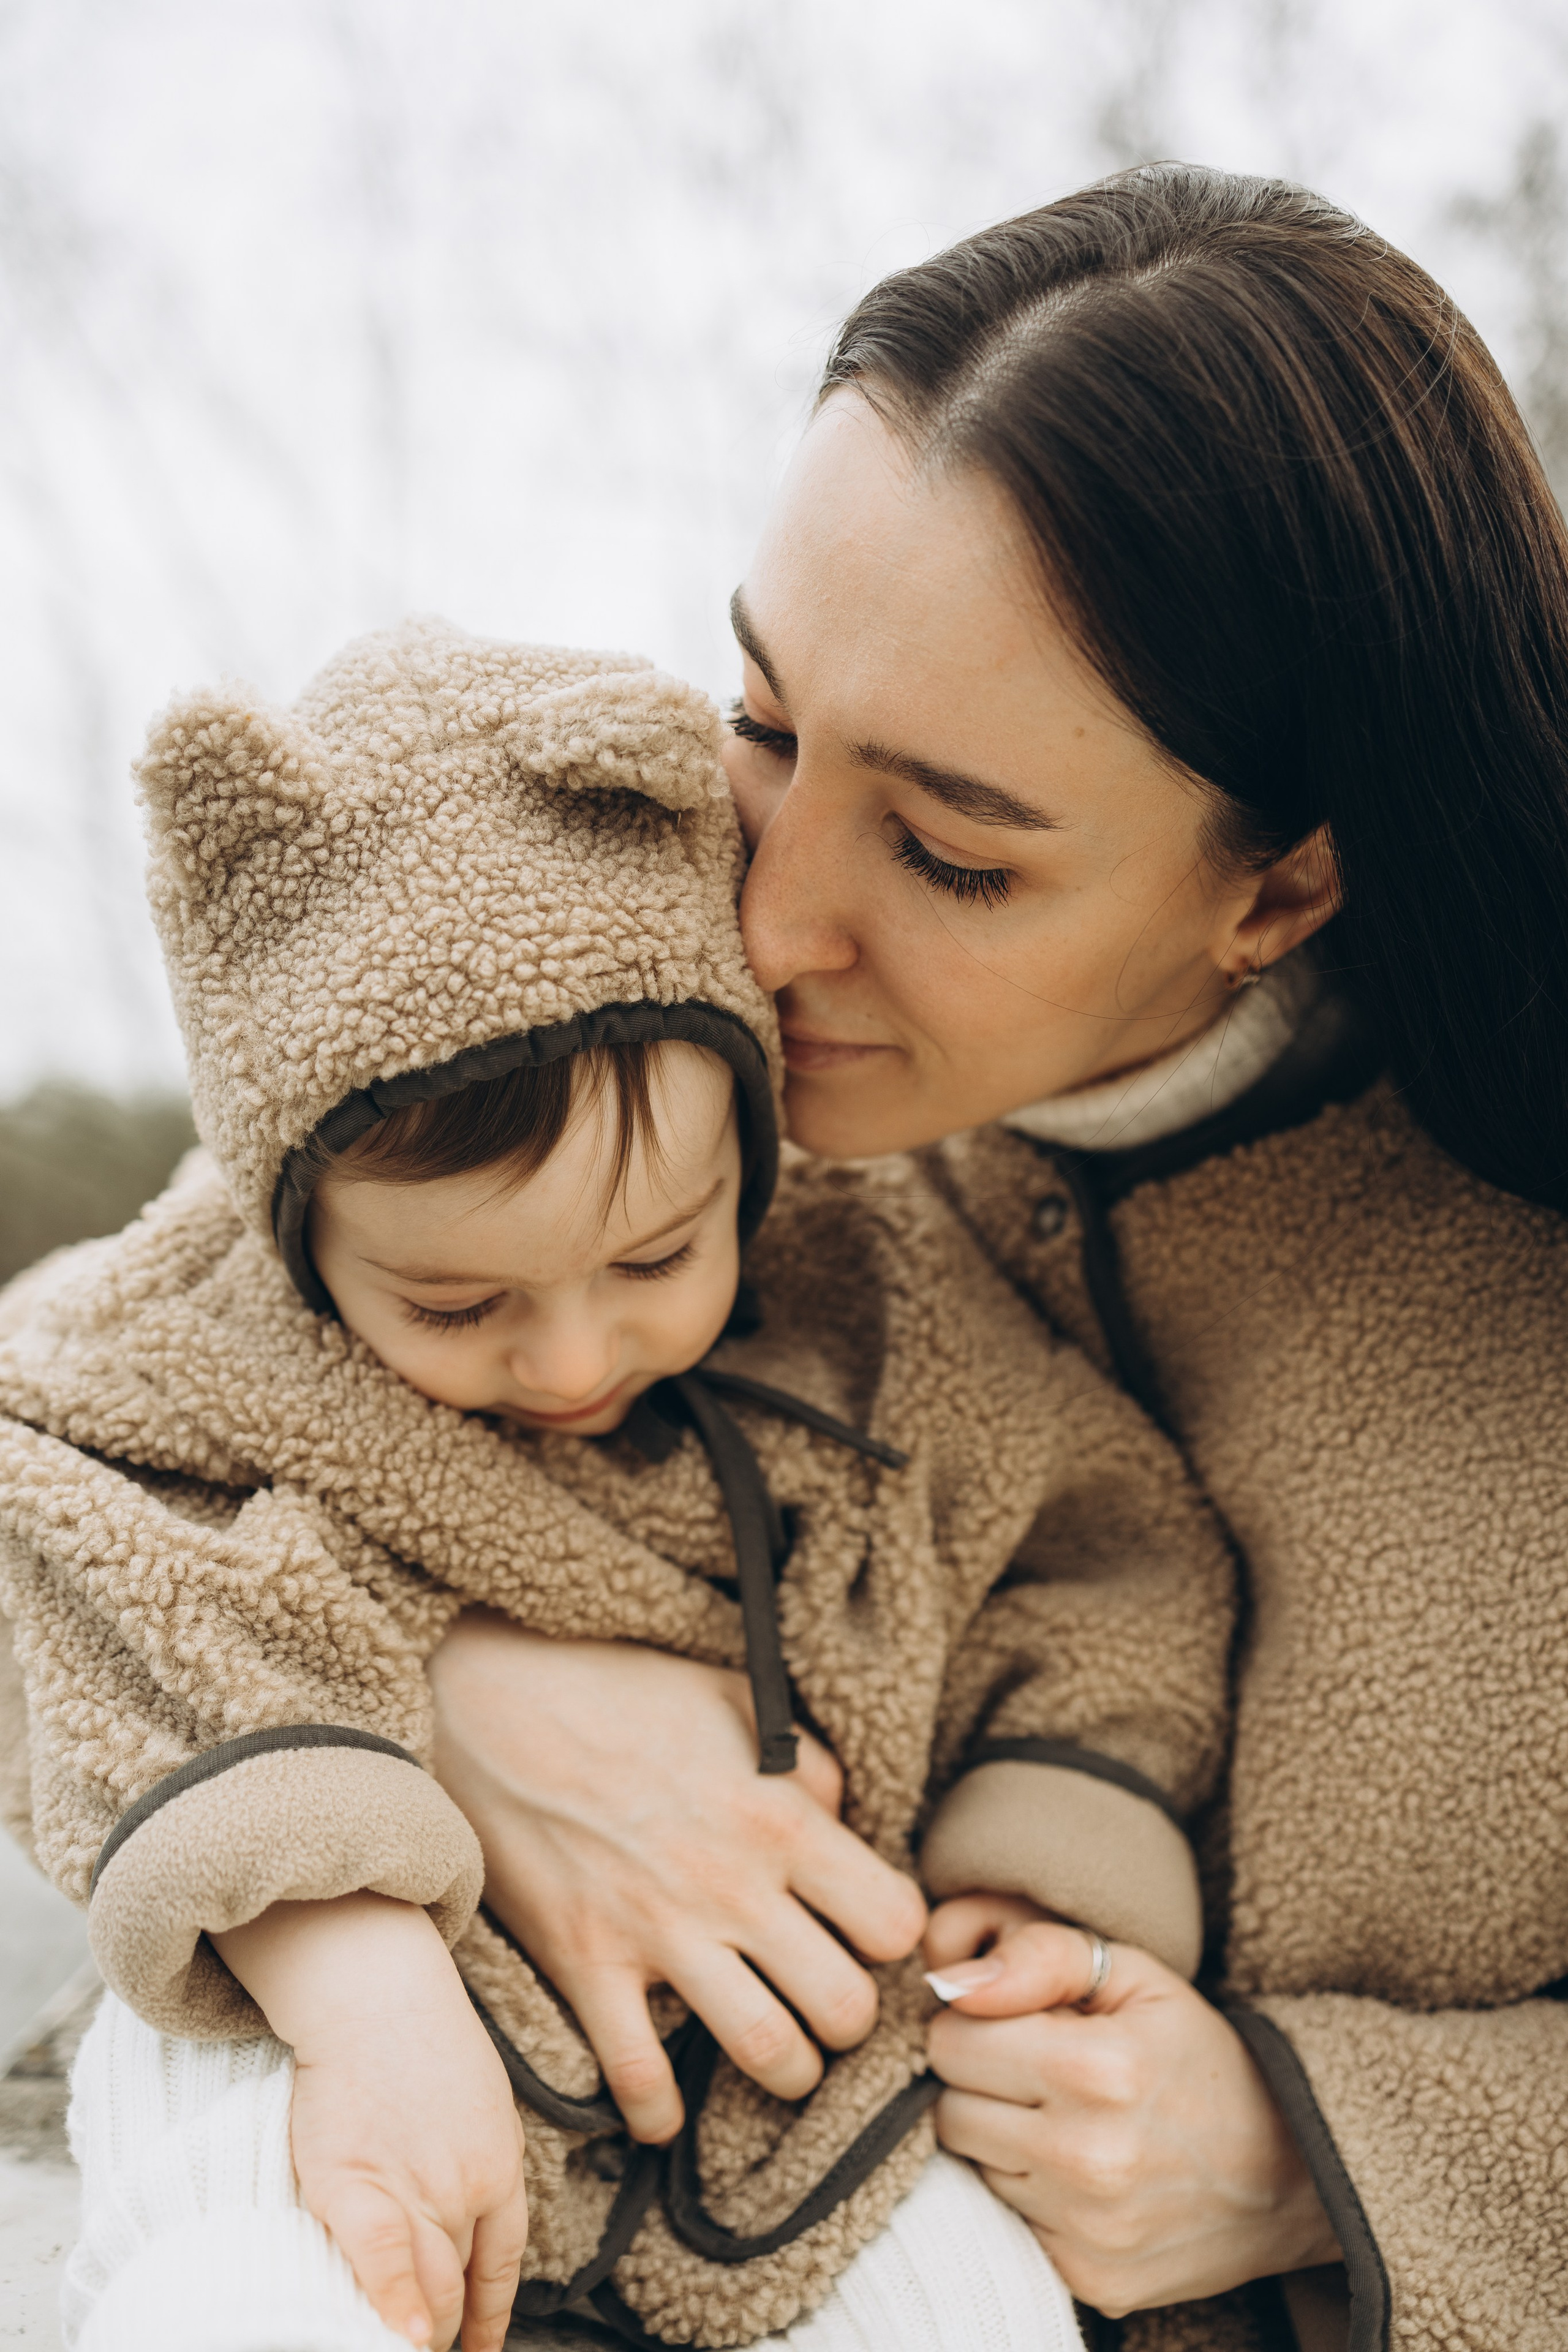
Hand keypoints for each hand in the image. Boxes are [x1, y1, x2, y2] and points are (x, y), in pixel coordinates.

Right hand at [213, 1893, 528, 2351]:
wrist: (376, 1995)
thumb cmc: (423, 2039)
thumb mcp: (479, 2100)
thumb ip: (476, 2163)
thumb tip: (467, 2213)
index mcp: (499, 2167)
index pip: (501, 2266)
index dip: (488, 2318)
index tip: (477, 2349)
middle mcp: (465, 2188)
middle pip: (458, 2289)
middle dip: (443, 2333)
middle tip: (425, 2347)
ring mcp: (414, 2189)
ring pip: (425, 2288)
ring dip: (416, 2331)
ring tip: (398, 2346)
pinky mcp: (356, 2186)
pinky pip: (384, 2264)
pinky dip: (393, 2307)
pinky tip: (396, 2336)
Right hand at [428, 1614, 926, 2143]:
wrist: (492, 1700)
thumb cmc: (619, 1689)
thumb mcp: (734, 1697)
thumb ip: (804, 1762)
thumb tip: (842, 1816)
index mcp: (777, 1817)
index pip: (892, 1920)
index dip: (896, 1935)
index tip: (871, 1931)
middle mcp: (731, 1885)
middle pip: (843, 2005)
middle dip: (852, 2019)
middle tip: (832, 2003)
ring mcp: (657, 1932)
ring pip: (766, 2052)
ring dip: (787, 2072)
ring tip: (781, 2057)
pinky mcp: (586, 1962)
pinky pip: (636, 2073)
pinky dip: (659, 2112)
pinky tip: (669, 2112)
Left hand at [923, 1895, 1339, 2314]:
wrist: (1293, 2168)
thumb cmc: (1200, 2056)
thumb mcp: (1136, 1976)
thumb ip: (1039, 1956)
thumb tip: (951, 1982)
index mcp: (1094, 2068)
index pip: (949, 2042)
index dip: (975, 2025)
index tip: (1017, 2026)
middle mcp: (1086, 2158)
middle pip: (949, 2110)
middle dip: (982, 2083)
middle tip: (1040, 2073)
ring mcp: (1089, 2230)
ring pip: (974, 2169)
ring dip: (1004, 2140)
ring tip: (1067, 2120)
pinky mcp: (1093, 2279)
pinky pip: (1011, 2224)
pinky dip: (1034, 2196)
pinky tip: (1082, 2174)